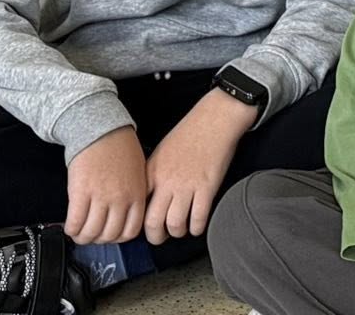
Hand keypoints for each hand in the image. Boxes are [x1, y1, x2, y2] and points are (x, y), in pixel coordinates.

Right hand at [65, 126, 146, 245]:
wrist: (101, 131)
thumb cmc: (120, 150)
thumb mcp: (138, 174)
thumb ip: (134, 195)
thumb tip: (125, 217)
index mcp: (138, 194)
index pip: (130, 231)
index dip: (117, 238)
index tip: (109, 236)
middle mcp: (121, 199)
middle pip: (109, 235)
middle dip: (98, 239)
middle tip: (91, 234)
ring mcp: (101, 196)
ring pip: (91, 232)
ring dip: (82, 237)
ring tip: (78, 232)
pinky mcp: (81, 192)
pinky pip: (75, 222)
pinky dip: (71, 229)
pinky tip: (69, 226)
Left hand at [143, 89, 254, 243]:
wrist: (217, 117)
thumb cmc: (192, 130)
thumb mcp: (163, 150)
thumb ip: (154, 174)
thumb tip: (151, 196)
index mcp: (152, 171)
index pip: (137, 207)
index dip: (138, 222)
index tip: (145, 225)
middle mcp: (166, 181)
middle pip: (152, 223)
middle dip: (156, 237)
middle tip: (161, 237)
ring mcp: (187, 185)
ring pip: (174, 224)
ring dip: (178, 232)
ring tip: (181, 230)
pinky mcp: (207, 187)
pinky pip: (198, 218)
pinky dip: (197, 227)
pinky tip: (198, 225)